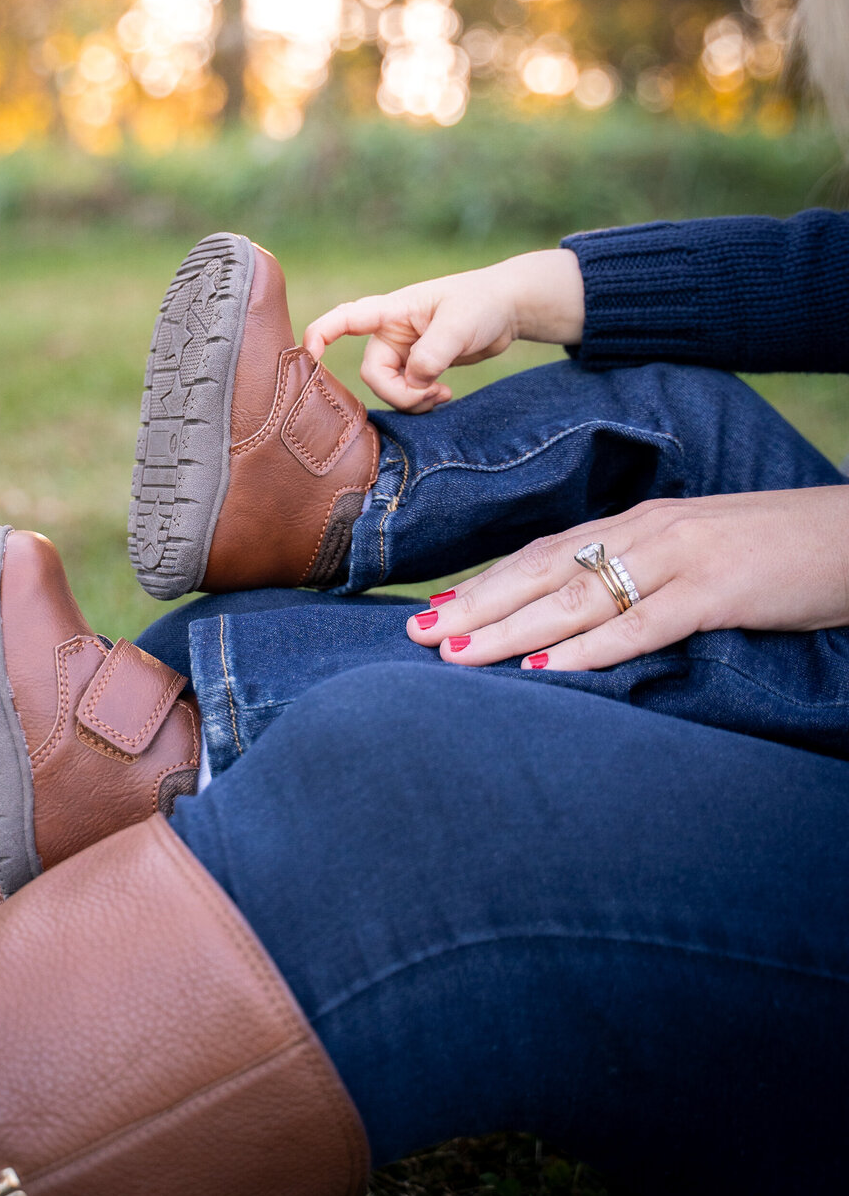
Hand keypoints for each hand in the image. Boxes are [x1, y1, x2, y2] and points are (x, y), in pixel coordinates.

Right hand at [303, 249, 584, 411]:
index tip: (309, 357)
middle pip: (373, 374)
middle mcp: (390, 333)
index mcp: (392, 311)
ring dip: (413, 400)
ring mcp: (402, 352)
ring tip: (443, 395)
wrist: (508, 308)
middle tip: (432, 395)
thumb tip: (413, 383)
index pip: (345, 319)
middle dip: (400, 393)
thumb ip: (433, 354)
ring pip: (389, 388)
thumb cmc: (482, 303)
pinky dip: (422, 401)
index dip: (321, 336)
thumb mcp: (460, 325)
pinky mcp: (417, 367)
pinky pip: (406, 394)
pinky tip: (445, 395)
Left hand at [406, 486, 848, 670]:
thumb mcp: (699, 556)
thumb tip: (591, 612)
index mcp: (638, 525)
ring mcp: (677, 560)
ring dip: (508, 629)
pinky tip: (543, 670)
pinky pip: (638, 624)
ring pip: (574, 598)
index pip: (544, 554)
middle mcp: (645, 533)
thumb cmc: (778, 553)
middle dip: (476, 606)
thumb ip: (644, 576)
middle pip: (542, 572)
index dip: (487, 583)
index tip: (437, 610)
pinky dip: (587, 649)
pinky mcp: (714, 592)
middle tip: (416, 635)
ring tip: (455, 654)